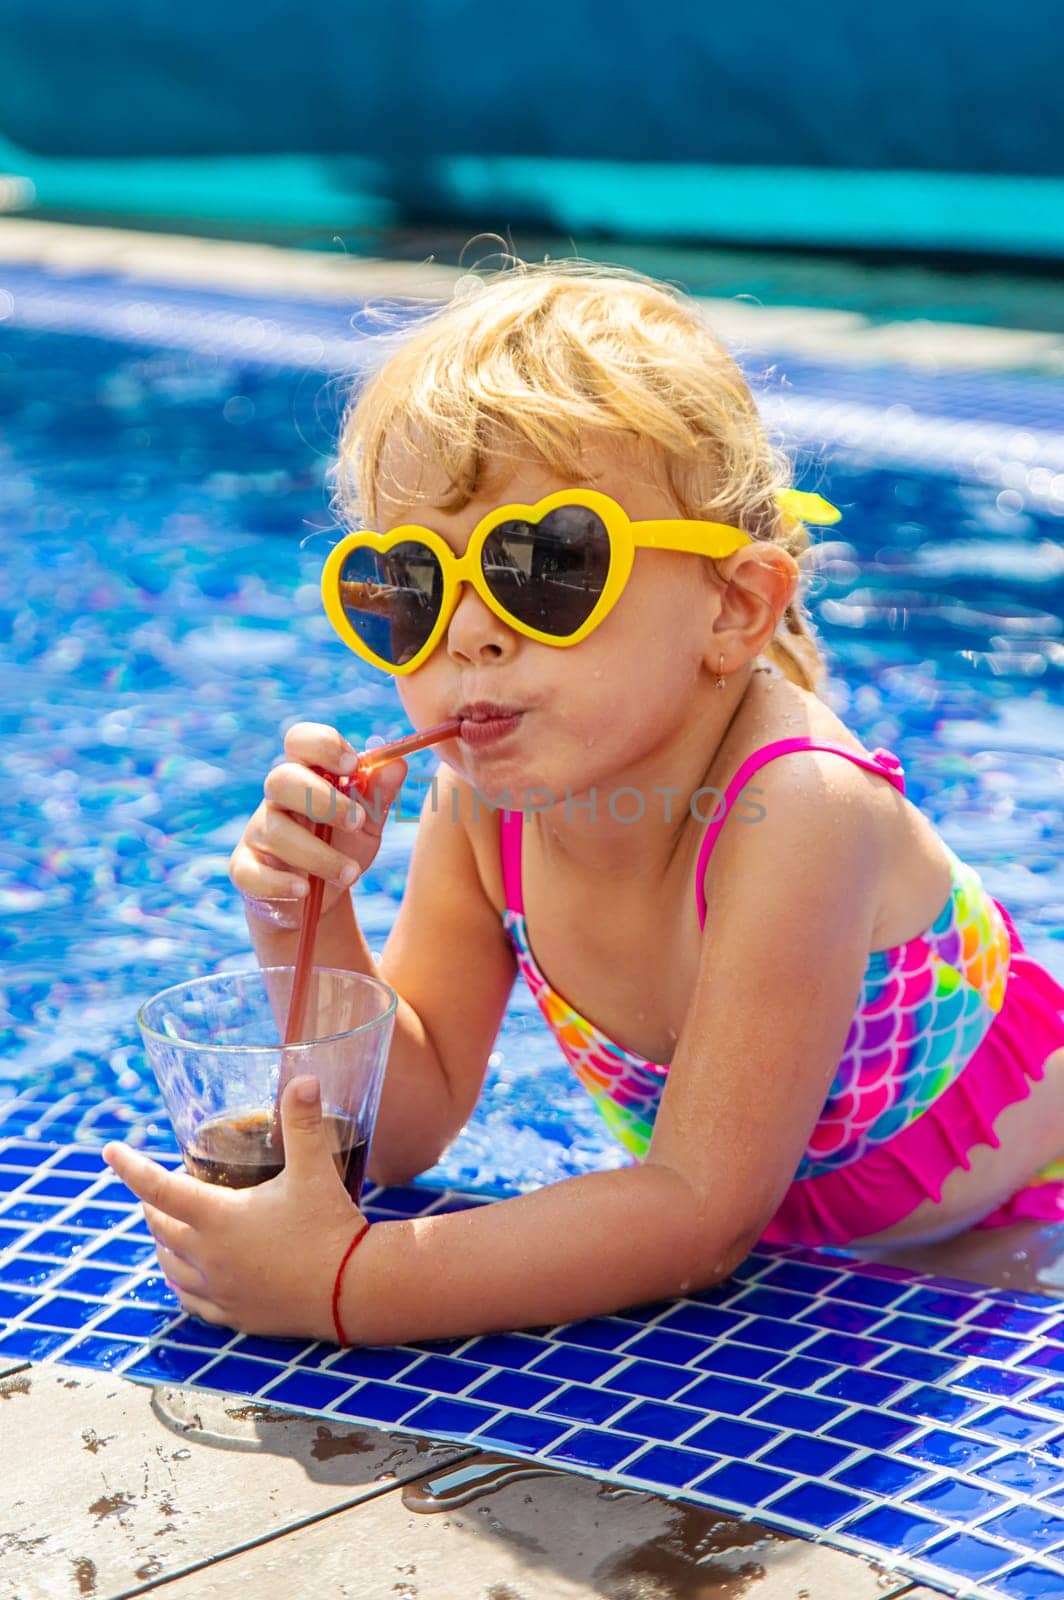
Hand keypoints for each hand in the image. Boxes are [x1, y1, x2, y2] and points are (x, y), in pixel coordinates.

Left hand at [103, 1078, 364, 1341]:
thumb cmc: (331, 1226)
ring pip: (170, 1265)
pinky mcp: (235, 1314)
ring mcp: (219, 1289)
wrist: (353, 1290)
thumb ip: (304, 1124)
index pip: (159, 1188)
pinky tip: (185, 1275)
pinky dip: (181, 1280)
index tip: (110, 1150)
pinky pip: (192, 1299)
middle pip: (160, 1226)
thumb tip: (305, 1078)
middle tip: (161, 1184)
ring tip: (167, 1225)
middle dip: (153, 1202)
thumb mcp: (315, 1170)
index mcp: (218, 1218)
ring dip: (163, 1240)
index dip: (130, 1167)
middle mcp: (208, 1256)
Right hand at [229, 722, 406, 922]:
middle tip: (357, 821)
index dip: (323, 745)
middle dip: (323, 800)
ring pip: (276, 831)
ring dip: (319, 854)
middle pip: (282, 779)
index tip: (352, 765)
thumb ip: (379, 796)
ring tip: (351, 873)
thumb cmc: (340, 848)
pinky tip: (304, 890)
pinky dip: (280, 883)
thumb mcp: (367, 825)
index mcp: (306, 776)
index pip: (300, 740)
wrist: (316, 899)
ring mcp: (258, 833)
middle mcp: (277, 799)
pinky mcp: (245, 869)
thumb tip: (397, 764)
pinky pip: (252, 872)